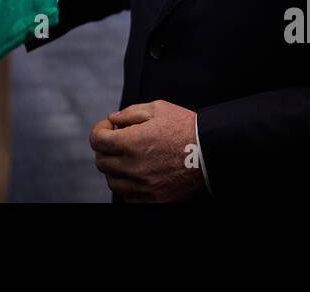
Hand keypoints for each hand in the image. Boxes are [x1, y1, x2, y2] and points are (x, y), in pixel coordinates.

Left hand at [90, 100, 204, 202]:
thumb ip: (131, 112)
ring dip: (115, 169)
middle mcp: (134, 167)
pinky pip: (129, 197)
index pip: (97, 141)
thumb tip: (113, 119)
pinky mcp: (154, 200)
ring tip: (128, 159)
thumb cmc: (186, 127)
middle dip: (106, 149)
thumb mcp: (158, 109)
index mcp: (132, 142)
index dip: (99, 131)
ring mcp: (144, 187)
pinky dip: (128, 186)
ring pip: (112, 182)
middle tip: (118, 142)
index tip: (108, 128)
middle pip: (102, 162)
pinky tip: (138, 174)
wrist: (212, 152)